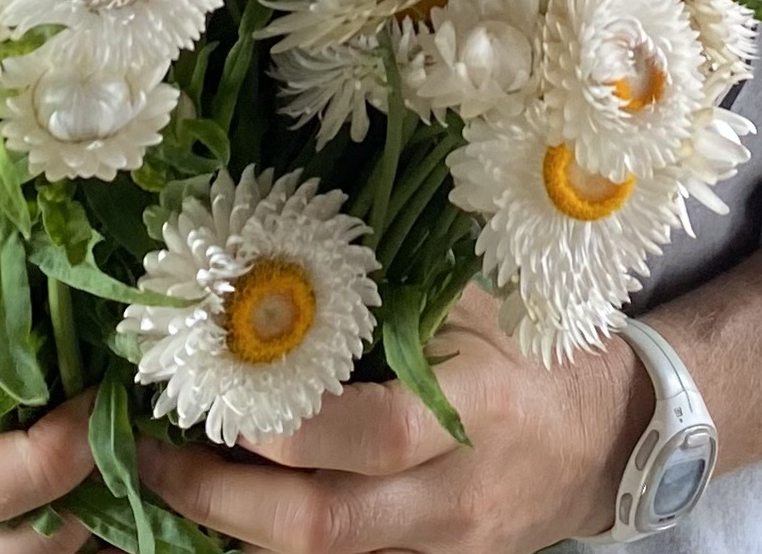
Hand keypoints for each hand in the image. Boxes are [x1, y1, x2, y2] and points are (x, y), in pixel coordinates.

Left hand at [139, 288, 652, 553]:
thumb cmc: (537, 348)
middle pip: (329, 526)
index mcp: (470, 411)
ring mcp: (435, 549)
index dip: (293, 427)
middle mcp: (449, 497)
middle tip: (151, 455)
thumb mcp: (481, 302)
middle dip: (229, 503)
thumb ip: (397, 285)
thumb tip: (288, 238)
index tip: (222, 394)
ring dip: (235, 530)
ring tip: (160, 479)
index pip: (373, 435)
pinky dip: (271, 544)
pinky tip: (217, 509)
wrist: (609, 440)